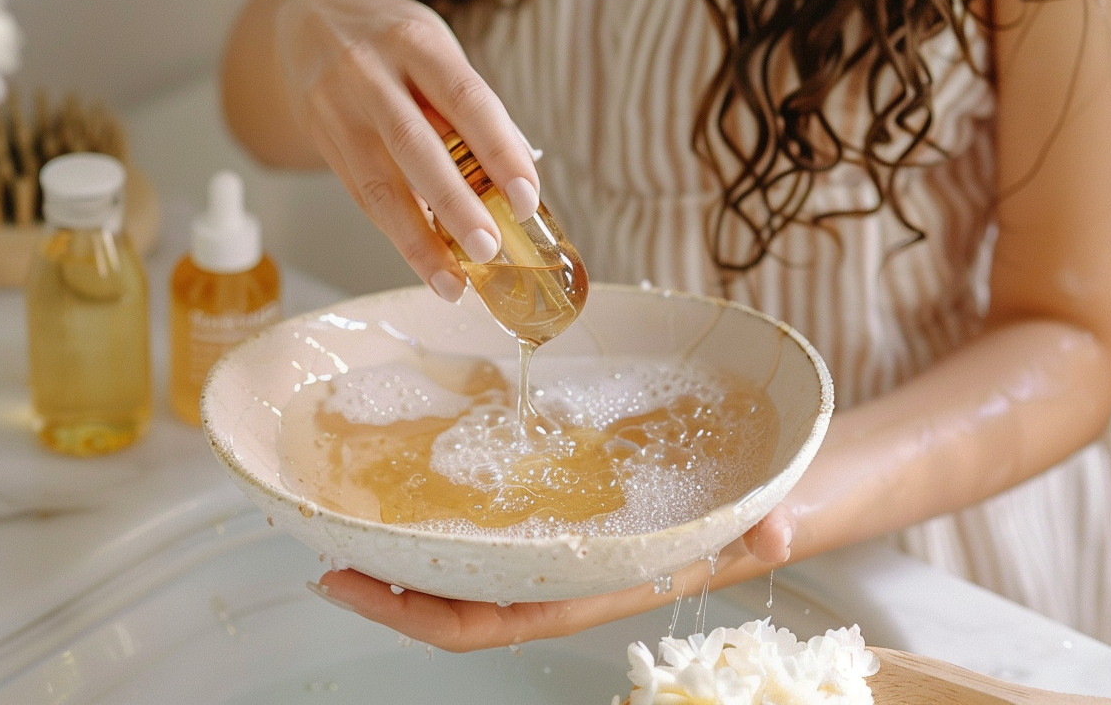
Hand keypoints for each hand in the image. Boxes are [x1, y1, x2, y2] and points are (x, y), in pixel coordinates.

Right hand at [274, 0, 540, 301]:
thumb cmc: (391, 36)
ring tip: (452, 283)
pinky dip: (396, 233)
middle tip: (490, 248)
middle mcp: (368, 72)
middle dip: (455, 203)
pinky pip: (361, 195)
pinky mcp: (319, 140)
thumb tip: (517, 174)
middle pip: (415, 146)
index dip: (499, 151)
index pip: (465, 98)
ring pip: (377, 184)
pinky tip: (426, 263)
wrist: (307, 15)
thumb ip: (470, 105)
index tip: (528, 198)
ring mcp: (336, 108)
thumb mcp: (435, 46)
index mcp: (414, 40)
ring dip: (418, 241)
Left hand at [311, 506, 795, 651]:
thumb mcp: (769, 513)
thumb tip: (775, 531)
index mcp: (596, 589)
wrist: (785, 489)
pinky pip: (495, 529)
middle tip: (326, 555)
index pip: (494, 622)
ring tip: (354, 526)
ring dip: (409, 559)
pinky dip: (449, 518)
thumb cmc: (770, 504)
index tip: (352, 585)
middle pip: (459, 605)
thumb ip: (765, 527)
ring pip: (470, 571)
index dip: (416, 615)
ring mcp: (563, 548)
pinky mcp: (568, 512)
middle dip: (389, 592)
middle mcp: (568, 577)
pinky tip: (425, 490)